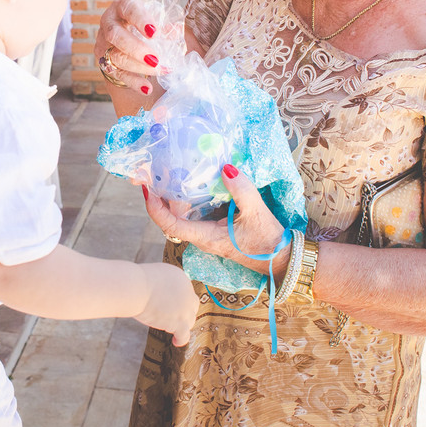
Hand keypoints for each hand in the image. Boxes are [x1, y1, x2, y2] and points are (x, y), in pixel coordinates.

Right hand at [95, 0, 161, 96]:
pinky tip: (147, 88)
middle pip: (116, 35)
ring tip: (161, 71)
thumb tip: (175, 32)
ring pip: (115, 56)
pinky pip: (116, 73)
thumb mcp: (152, 18)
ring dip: (139, 67)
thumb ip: (164, 25)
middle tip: (156, 59)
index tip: (155, 32)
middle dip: (136, 49)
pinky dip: (133, 82)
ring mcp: (103, 42)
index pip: (129, 9)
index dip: (141, 20)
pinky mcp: (104, 61)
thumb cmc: (141, 22)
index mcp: (122, 6)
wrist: (122, 32)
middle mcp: (109, 23)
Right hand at [133, 262, 197, 346]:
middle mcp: (187, 291)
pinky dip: (181, 339)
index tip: (170, 306)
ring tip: (170, 328)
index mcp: (180, 278)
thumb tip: (155, 291)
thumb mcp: (152, 275)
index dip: (179, 300)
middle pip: (192, 306)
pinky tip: (176, 341)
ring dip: (181, 325)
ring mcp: (185, 308)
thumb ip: (159, 283)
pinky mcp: (180, 322)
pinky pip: (185, 335)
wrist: (137, 287)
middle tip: (173, 317)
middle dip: (184, 312)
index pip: (185, 291)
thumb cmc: (136, 281)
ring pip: (190, 320)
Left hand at [144, 165, 289, 276]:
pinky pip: (194, 212)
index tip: (148, 189)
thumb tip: (226, 168)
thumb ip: (242, 190)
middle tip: (154, 172)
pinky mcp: (213, 227)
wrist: (278, 258)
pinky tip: (191, 179)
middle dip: (159, 196)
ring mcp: (205, 232)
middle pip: (170, 217)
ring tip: (167, 171)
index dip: (155, 207)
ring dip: (172, 196)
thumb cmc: (267, 241)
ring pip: (181, 214)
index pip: (170, 224)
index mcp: (205, 236)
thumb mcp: (257, 213)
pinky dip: (188, 197)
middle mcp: (200, 236)